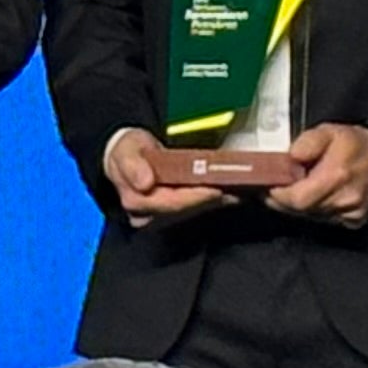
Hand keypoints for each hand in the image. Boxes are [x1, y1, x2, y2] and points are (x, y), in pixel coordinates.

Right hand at [102, 128, 231, 223]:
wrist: (127, 156)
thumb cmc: (128, 151)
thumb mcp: (126, 149)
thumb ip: (132, 164)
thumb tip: (144, 182)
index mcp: (136, 202)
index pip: (173, 203)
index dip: (196, 196)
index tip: (217, 187)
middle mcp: (149, 216)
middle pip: (188, 210)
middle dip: (213, 198)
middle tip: (239, 187)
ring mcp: (161, 218)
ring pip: (195, 211)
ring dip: (218, 201)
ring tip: (241, 188)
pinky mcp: (173, 215)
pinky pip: (197, 208)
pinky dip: (215, 200)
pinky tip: (232, 193)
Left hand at [264, 122, 367, 230]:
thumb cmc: (353, 142)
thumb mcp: (327, 131)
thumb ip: (307, 142)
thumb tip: (292, 156)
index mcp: (337, 175)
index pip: (296, 199)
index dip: (278, 195)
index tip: (270, 185)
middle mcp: (346, 198)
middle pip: (301, 210)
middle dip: (285, 200)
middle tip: (278, 186)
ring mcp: (352, 212)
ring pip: (311, 216)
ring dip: (299, 205)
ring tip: (298, 187)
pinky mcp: (355, 219)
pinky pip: (325, 220)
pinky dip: (315, 210)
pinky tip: (316, 195)